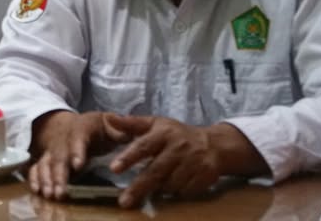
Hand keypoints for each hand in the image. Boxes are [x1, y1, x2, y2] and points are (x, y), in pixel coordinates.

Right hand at [27, 110, 132, 199]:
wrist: (66, 124)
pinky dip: (34, 178)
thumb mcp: (108, 123)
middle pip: (59, 156)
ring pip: (46, 164)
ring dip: (46, 179)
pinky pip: (36, 168)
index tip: (78, 165)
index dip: (77, 151)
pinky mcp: (45, 160)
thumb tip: (128, 131)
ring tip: (49, 194)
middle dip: (59, 174)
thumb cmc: (94, 128)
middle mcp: (63, 140)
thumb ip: (120, 129)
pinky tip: (37, 191)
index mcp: (80, 128)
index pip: (77, 138)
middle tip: (61, 191)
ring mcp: (52, 150)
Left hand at [107, 116, 251, 207]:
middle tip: (124, 201)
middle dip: (138, 187)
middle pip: (155, 171)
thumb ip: (130, 124)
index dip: (128, 158)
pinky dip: (176, 192)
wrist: (214, 144)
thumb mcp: (154, 124)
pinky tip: (174, 187)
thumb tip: (107, 118)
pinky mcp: (205, 175)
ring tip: (155, 188)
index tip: (114, 169)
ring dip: (160, 189)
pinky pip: (185, 191)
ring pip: (170, 184)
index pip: (142, 146)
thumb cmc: (177, 134)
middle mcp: (178, 148)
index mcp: (163, 134)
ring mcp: (193, 162)